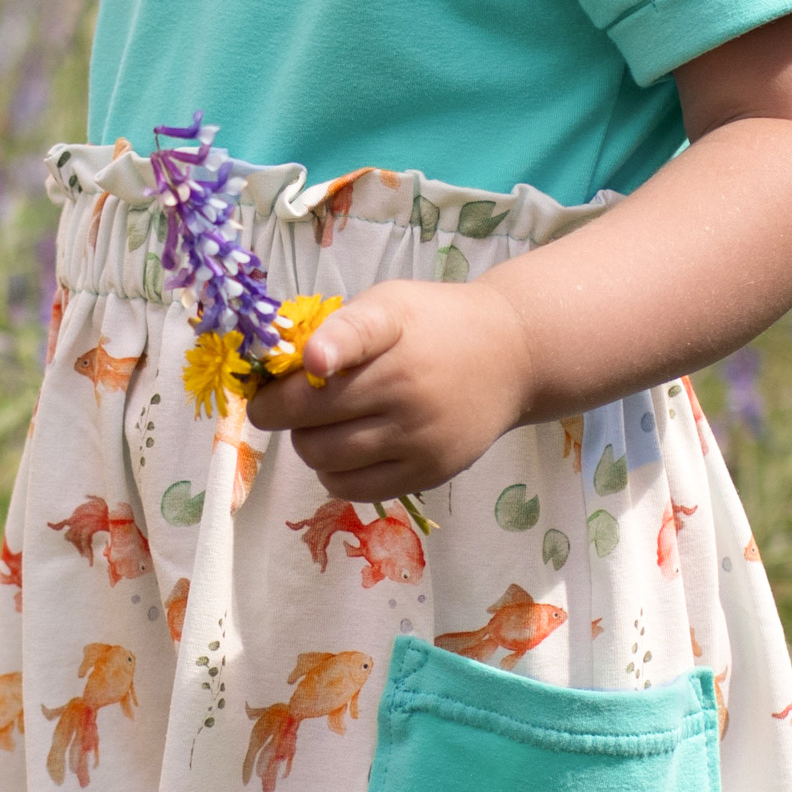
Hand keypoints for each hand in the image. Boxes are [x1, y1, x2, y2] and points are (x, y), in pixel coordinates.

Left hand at [247, 278, 535, 500]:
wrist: (510, 357)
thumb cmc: (435, 325)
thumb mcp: (391, 303)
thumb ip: (339, 327)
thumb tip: (286, 365)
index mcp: (394, 336)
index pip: (349, 340)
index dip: (319, 354)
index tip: (309, 364)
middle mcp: (408, 389)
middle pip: (311, 417)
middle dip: (281, 413)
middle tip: (287, 403)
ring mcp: (419, 437)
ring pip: (325, 458)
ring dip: (306, 444)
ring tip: (318, 426)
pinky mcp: (428, 472)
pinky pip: (354, 488)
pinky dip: (333, 474)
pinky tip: (341, 453)